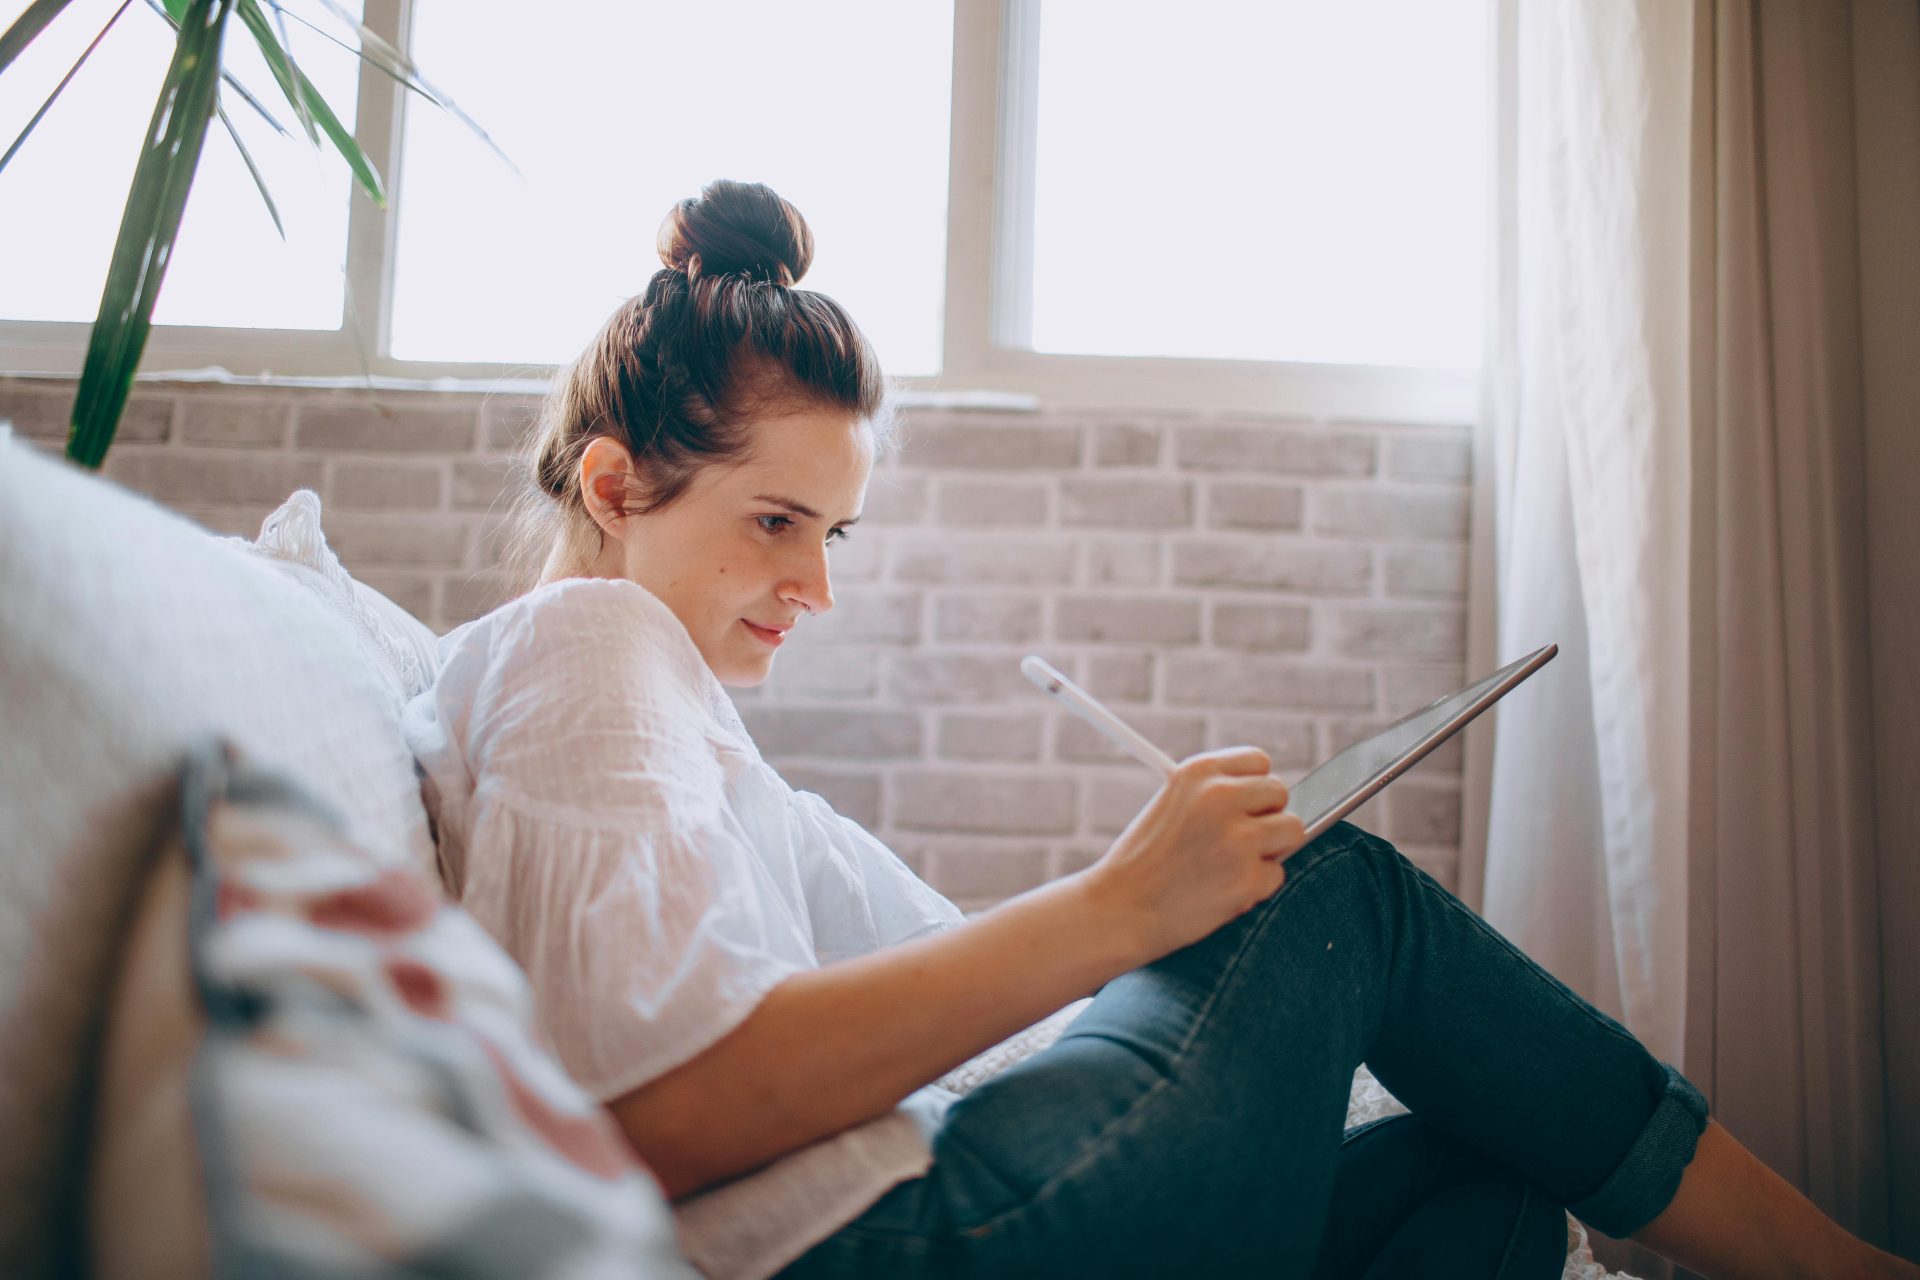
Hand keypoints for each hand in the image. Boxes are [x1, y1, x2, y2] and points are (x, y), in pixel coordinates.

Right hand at [1081, 747, 1306, 965]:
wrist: (1120, 909)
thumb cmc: (1143, 861)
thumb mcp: (1170, 804)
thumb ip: (1216, 794)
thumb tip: (1267, 800)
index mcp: (1198, 772)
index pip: (1259, 762)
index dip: (1254, 787)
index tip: (1245, 805)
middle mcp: (1221, 797)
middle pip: (1280, 794)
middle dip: (1266, 818)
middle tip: (1238, 840)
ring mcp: (1237, 838)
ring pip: (1291, 831)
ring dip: (1269, 851)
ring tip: (1232, 864)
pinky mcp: (1248, 879)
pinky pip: (1277, 875)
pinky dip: (1256, 887)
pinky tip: (1222, 890)